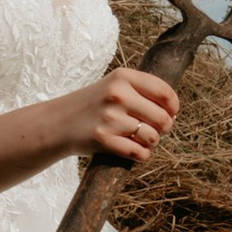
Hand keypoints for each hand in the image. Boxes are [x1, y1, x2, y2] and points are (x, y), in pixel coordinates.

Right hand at [51, 67, 179, 167]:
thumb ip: (143, 91)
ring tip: (140, 139)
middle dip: (163, 128)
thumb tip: (173, 112)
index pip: (165, 92)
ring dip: (151, 143)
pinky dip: (142, 155)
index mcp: (122, 77)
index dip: (173, 107)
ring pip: (153, 137)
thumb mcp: (115, 86)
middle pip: (163, 118)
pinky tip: (134, 150)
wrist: (58, 122)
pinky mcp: (103, 139)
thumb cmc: (94, 105)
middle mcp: (117, 94)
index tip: (170, 113)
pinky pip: (139, 153)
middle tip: (153, 130)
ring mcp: (109, 118)